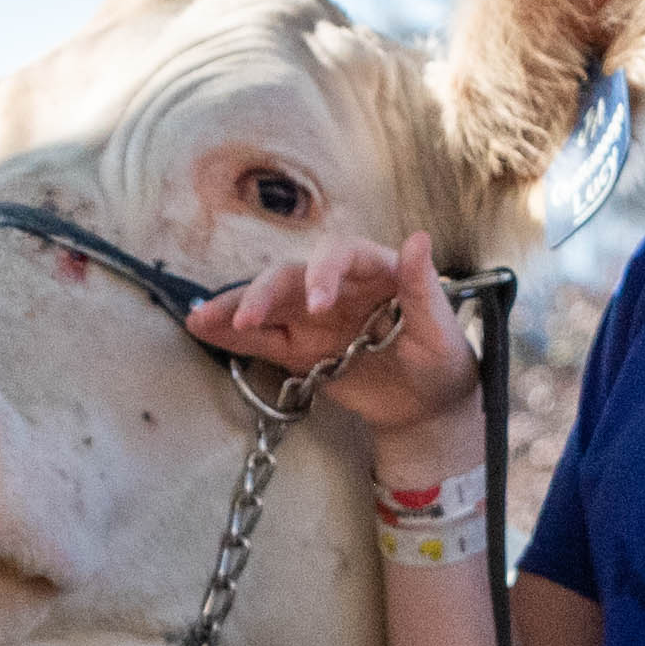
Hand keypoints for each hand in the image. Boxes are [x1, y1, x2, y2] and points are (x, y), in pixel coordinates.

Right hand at [184, 234, 482, 444]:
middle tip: (248, 319)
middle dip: (265, 294)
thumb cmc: (443, 359)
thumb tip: (419, 239)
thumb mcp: (441, 328)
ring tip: (201, 318)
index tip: (318, 305)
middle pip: (291, 277)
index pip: (341, 255)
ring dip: (235, 308)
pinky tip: (202, 329)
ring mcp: (311, 318)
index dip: (324, 272)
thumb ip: (423, 287)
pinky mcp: (297, 348)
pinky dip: (231, 336)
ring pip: (266, 304)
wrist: (430, 406)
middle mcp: (336, 287)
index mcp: (374, 271)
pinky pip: (260, 340)